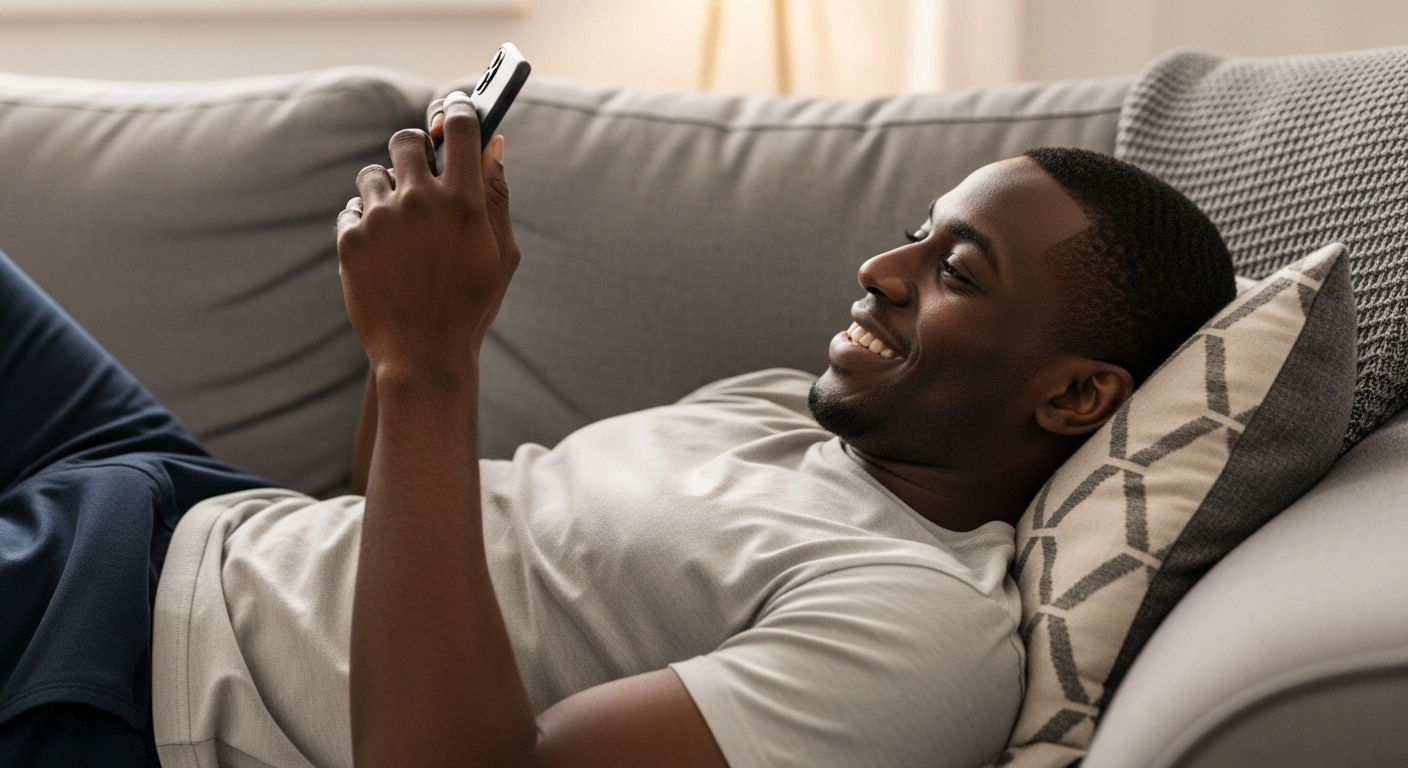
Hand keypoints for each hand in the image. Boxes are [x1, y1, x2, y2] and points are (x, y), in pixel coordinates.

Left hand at [336, 91, 518, 380]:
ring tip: (398, 227)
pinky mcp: (349, 240)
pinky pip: (351, 210)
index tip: (456, 110)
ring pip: (373, 176)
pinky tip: (382, 253)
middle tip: (419, 170)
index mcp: (464, 201)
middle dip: (413, 149)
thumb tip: (493, 146)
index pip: (462, 127)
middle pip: (407, 139)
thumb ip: (496, 197)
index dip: (459, 110)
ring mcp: (380, 219)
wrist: (422, 355)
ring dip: (385, 192)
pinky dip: (364, 225)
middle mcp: (420, 201)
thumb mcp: (499, 253)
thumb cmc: (470, 305)